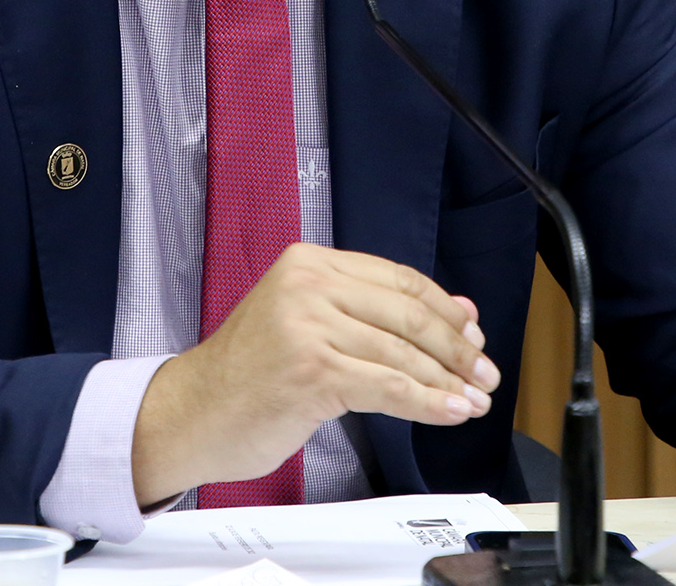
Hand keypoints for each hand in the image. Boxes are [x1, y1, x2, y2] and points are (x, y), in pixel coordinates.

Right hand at [130, 244, 498, 504]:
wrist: (190, 413)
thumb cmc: (247, 375)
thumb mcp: (306, 324)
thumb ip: (371, 313)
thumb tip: (456, 314)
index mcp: (310, 262)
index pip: (398, 279)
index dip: (444, 309)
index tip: (474, 335)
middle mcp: (309, 284)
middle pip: (407, 313)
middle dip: (456, 348)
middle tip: (484, 372)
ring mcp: (307, 325)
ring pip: (402, 353)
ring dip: (448, 381)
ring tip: (474, 400)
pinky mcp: (311, 370)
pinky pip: (388, 386)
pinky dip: (427, 403)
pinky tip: (449, 412)